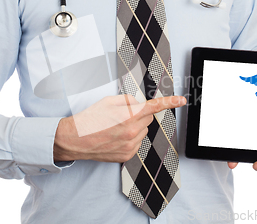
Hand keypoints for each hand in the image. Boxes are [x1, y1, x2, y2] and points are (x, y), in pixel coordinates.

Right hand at [53, 95, 186, 162]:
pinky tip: (115, 137)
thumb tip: (137, 103)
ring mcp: (130, 145)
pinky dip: (130, 138)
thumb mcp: (107, 102)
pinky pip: (137, 142)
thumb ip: (127, 100)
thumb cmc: (89, 119)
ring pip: (143, 131)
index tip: (181, 100)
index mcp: (128, 116)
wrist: (75, 140)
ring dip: (135, 127)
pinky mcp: (127, 155)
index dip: (170, 102)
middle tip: (122, 115)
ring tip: (115, 128)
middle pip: (147, 118)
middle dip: (139, 114)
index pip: (154, 107)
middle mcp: (132, 132)